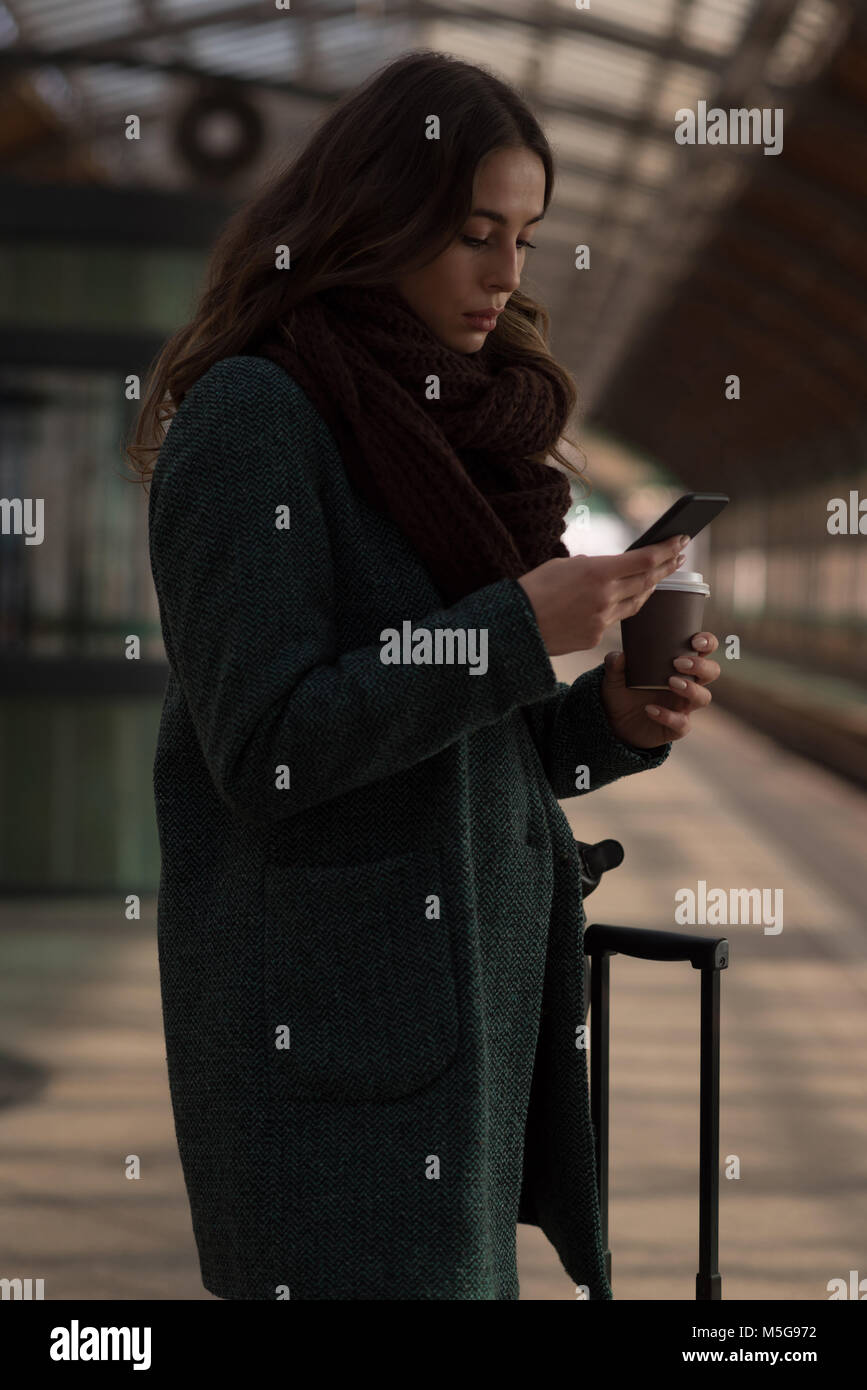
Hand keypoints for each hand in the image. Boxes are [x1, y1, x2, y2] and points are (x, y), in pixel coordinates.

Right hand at [518, 535, 688, 656]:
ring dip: (649, 587)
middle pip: (647, 580)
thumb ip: (589, 565)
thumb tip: (606, 568)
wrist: (512, 627)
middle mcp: (605, 596)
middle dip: (665, 567)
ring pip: (636, 602)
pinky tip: (623, 599)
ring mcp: (602, 620)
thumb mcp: (561, 565)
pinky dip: (620, 607)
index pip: (644, 559)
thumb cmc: (531, 590)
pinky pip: (614, 620)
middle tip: (678, 556)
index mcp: (597, 572)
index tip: (680, 540)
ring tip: (658, 576)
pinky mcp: (594, 638)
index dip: (666, 549)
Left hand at [600, 632, 720, 748]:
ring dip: (691, 688)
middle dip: (701, 665)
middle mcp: (688, 684)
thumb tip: (620, 655)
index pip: (704, 649)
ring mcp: (684, 706)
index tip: (695, 641)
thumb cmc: (623, 691)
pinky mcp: (676, 727)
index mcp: (679, 665)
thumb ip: (615, 663)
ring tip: (670, 682)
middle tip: (678, 663)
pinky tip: (650, 709)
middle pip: (712, 671)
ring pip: (704, 697)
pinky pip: (682, 724)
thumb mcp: (614, 675)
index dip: (707, 642)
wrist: (615, 723)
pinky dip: (668, 716)